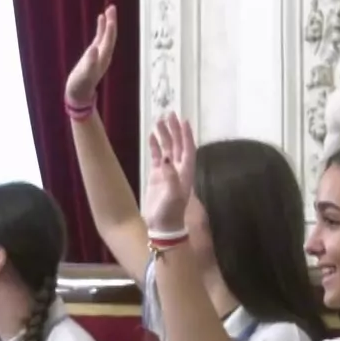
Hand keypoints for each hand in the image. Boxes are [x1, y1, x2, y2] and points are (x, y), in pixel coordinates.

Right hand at [65, 6, 118, 109]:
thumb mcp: (84, 74)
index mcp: (103, 58)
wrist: (79, 94)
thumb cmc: (80, 85)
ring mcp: (100, 54)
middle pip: (110, 36)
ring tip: (109, 9)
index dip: (109, 29)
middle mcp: (104, 55)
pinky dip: (101, 28)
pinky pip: (100, 38)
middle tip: (112, 7)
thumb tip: (94, 49)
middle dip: (112, 22)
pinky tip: (101, 20)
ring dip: (108, 23)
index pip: (108, 41)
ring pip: (106, 35)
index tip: (110, 16)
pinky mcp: (94, 54)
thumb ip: (90, 62)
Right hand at [144, 113, 196, 231]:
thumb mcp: (173, 195)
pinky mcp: (157, 176)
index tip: (183, 120)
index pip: (188, 149)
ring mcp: (168, 172)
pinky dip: (155, 147)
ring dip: (164, 135)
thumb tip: (165, 158)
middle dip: (174, 130)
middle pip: (177, 145)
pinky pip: (157, 157)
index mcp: (186, 173)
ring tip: (159, 121)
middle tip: (169, 114)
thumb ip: (170, 176)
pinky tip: (152, 136)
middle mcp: (179, 169)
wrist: (163, 226)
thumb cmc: (171, 211)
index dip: (186, 135)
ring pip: (167, 149)